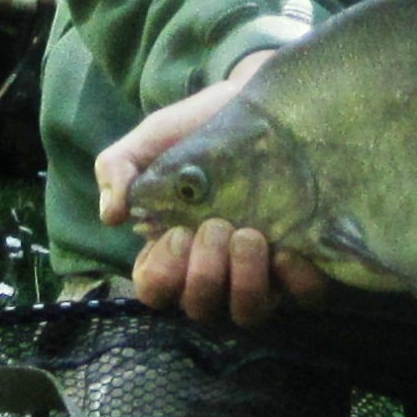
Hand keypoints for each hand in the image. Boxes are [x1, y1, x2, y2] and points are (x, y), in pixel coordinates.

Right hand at [92, 51, 325, 326]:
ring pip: (248, 313)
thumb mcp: (149, 140)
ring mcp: (259, 272)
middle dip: (204, 274)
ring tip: (250, 235)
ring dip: (245, 282)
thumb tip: (112, 217)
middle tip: (215, 226)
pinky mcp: (301, 263)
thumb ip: (116, 169)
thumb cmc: (198, 128)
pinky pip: (304, 297)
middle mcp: (214, 271)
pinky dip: (296, 282)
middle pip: (201, 308)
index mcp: (172, 252)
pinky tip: (289, 250)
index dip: (163, 274)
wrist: (259, 103)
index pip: (155, 292)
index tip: (177, 232)